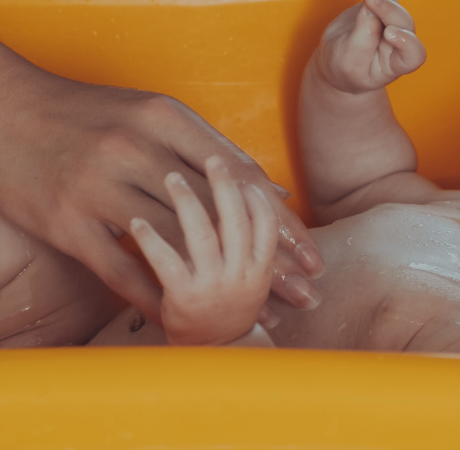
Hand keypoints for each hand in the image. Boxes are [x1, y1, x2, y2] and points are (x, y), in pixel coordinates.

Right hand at [0, 43, 324, 324]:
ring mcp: (98, 187)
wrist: (5, 109)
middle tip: (301, 290)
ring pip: (177, 243)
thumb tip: (271, 190)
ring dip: (222, 283)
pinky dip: (155, 296)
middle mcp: (136, 150)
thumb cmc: (89, 113)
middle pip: (220, 215)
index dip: (280, 221)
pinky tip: (183, 317)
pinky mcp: (65, 222)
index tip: (310, 252)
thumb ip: (212, 149)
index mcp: (165, 119)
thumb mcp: (153, 114)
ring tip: (255, 310)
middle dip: (268, 259)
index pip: (241, 180)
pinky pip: (119, 268)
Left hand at [130, 156, 276, 344]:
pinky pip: (167, 263)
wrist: (212, 356)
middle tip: (210, 158)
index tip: (237, 165)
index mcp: (260, 267)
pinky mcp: (183, 299)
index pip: (265, 221)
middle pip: (235, 221)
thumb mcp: (251, 275)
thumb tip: (267, 190)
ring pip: (202, 236)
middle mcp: (241, 274)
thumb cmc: (228, 307)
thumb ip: (252, 239)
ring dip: (187, 203)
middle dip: (223, 185)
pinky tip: (136, 224)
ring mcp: (214, 286)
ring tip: (170, 177)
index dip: (254, 192)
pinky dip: (152, 241)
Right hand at [315, 0, 424, 93]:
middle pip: (402, 20)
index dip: (407, 42)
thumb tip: (369, 8)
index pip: (414, 53)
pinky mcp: (379, 6)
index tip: (389, 34)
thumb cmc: (346, 70)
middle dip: (386, 7)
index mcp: (399, 62)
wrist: (336, 63)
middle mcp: (402, 40)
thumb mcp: (350, 63)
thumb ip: (363, 39)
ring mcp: (392, 20)